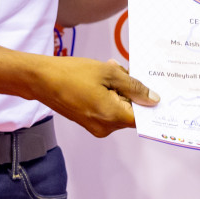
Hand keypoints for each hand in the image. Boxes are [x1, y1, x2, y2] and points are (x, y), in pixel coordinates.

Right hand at [32, 56, 158, 137]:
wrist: (40, 79)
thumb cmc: (72, 73)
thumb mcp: (108, 73)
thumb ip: (134, 86)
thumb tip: (153, 99)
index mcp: (112, 117)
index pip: (143, 117)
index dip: (151, 105)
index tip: (158, 91)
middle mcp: (105, 127)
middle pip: (130, 112)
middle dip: (130, 91)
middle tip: (120, 70)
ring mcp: (95, 126)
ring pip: (119, 109)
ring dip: (118, 91)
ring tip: (106, 71)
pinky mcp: (88, 122)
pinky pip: (107, 110)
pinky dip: (108, 95)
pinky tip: (98, 79)